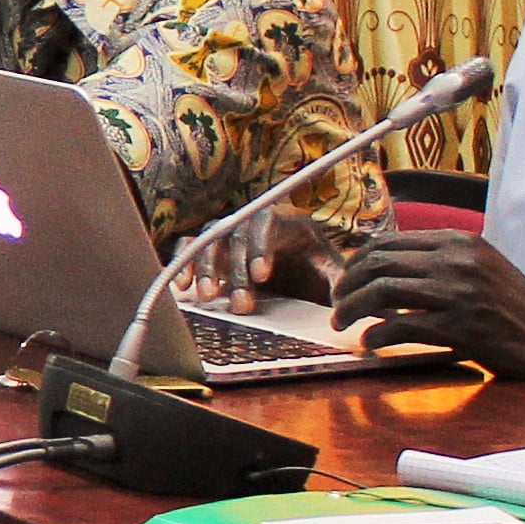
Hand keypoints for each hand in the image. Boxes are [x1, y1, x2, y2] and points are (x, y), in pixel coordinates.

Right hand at [169, 205, 336, 313]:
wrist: (297, 268)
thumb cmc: (312, 266)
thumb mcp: (329, 270)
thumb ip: (336, 279)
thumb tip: (341, 299)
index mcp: (283, 220)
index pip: (266, 223)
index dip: (261, 247)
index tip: (262, 275)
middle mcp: (250, 221)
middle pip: (235, 236)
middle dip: (236, 272)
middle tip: (241, 304)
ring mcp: (228, 234)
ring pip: (209, 240)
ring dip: (206, 268)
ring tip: (208, 296)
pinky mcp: (210, 248)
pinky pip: (189, 248)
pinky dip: (183, 263)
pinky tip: (183, 286)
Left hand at [316, 228, 524, 378]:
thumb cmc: (517, 310)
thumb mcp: (483, 269)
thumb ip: (442, 262)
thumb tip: (384, 268)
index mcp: (462, 242)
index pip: (390, 241)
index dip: (357, 261)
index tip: (346, 279)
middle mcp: (458, 261)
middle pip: (378, 262)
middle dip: (346, 283)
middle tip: (336, 303)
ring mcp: (459, 293)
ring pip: (381, 291)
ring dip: (351, 308)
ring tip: (342, 322)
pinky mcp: (460, 328)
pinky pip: (399, 325)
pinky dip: (376, 334)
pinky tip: (370, 342)